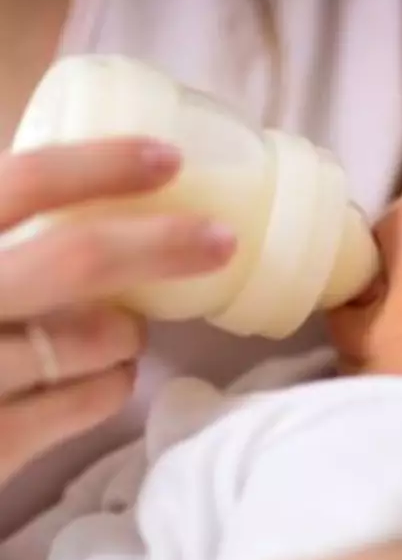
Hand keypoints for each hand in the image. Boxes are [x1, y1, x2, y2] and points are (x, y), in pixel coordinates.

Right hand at [0, 139, 234, 484]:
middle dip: (163, 245)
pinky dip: (113, 383)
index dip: (100, 165)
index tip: (168, 159)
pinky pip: (92, 400)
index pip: (20, 184)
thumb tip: (75, 197)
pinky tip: (107, 376)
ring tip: (122, 334)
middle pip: (77, 260)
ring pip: (97, 336)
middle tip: (221, 240)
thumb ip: (2, 235)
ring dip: (129, 331)